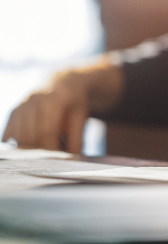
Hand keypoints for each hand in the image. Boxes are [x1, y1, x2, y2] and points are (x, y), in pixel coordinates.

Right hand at [2, 62, 122, 152]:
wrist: (59, 82)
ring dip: (31, 151)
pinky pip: (10, 135)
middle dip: (42, 152)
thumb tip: (71, 159)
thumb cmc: (73, 102)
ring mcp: (21, 105)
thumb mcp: (81, 116)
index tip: (59, 161)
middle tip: (53, 160)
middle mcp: (33, 100)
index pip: (47, 130)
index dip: (52, 149)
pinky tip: (31, 148)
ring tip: (45, 151)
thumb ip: (76, 137)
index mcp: (54, 99)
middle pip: (32, 135)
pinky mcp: (13, 112)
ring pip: (20, 137)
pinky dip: (19, 145)